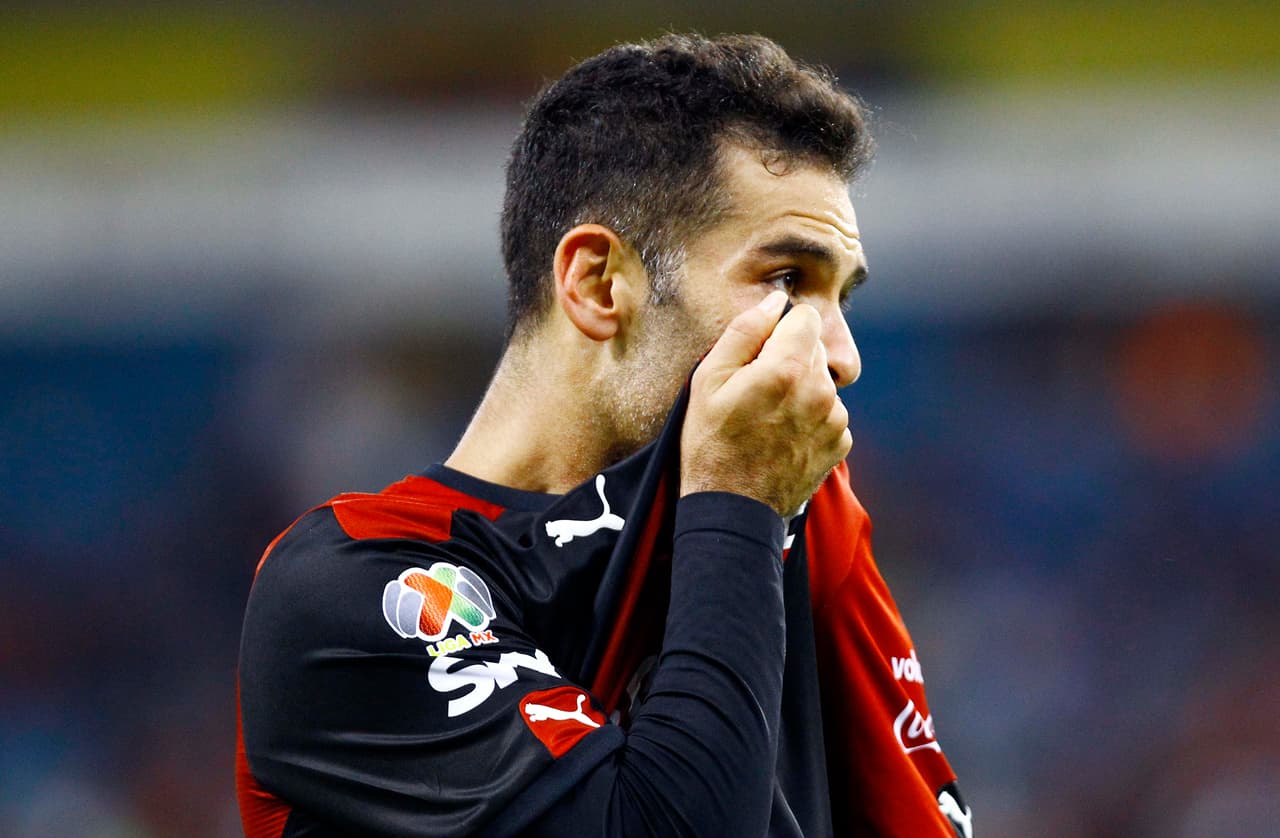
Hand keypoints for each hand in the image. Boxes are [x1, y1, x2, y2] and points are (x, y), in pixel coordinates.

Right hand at [680, 291, 851, 515]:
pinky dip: (810, 418)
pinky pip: (828, 413)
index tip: (761, 352)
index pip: (806, 316)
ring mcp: (834, 419)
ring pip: (821, 381)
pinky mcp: (840, 443)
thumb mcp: (709, 380)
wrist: (733, 509)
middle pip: (814, 348)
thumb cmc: (711, 443)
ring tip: (768, 419)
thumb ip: (745, 331)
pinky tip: (782, 436)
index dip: (780, 329)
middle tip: (756, 390)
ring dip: (801, 390)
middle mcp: (821, 390)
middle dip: (789, 358)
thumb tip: (776, 301)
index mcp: (788, 368)